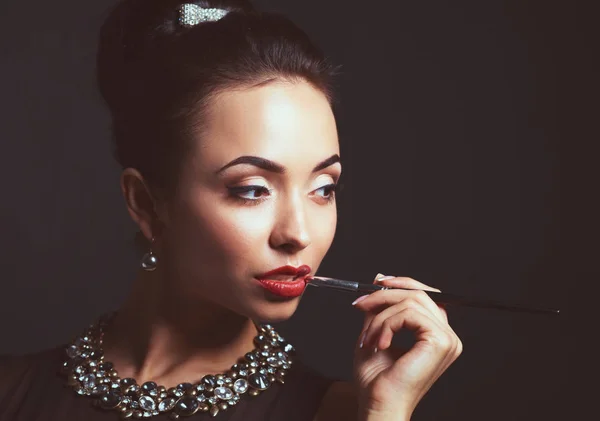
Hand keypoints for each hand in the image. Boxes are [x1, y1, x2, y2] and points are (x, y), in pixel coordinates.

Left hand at [352, 273, 462, 420]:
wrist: (379, 405)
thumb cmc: (377, 380)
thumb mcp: (376, 333)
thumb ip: (381, 309)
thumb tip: (380, 280)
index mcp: (437, 335)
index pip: (426, 296)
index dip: (402, 284)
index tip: (377, 282)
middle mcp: (447, 336)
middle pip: (420, 294)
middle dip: (385, 294)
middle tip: (361, 303)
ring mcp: (447, 339)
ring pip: (410, 302)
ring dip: (381, 316)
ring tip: (368, 337)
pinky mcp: (440, 342)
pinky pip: (408, 314)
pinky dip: (387, 325)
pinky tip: (379, 344)